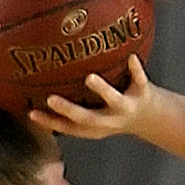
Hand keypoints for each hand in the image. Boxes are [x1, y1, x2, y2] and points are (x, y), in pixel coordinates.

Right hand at [30, 54, 160, 139]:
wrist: (153, 118)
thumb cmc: (113, 110)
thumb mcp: (93, 112)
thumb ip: (73, 102)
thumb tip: (38, 84)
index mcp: (94, 126)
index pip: (68, 128)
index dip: (50, 123)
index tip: (31, 113)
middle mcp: (109, 120)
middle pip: (87, 118)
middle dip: (68, 110)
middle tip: (51, 99)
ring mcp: (126, 108)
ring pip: (113, 101)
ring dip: (102, 90)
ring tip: (90, 78)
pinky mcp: (144, 95)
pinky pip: (140, 81)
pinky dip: (137, 70)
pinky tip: (132, 57)